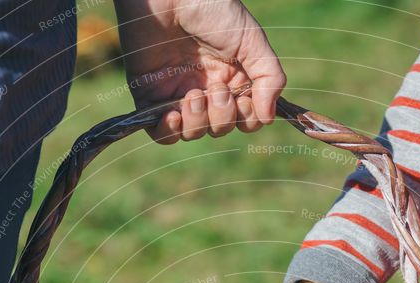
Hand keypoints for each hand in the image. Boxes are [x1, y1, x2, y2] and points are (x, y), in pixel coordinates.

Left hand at [114, 0, 285, 142]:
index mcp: (232, 78)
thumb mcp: (252, 40)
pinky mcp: (150, 96)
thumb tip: (269, 118)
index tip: (244, 100)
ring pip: (193, 133)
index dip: (248, 119)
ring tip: (194, 95)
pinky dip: (169, 132)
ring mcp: (178, 94)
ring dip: (198, 122)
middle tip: (216, 89)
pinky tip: (174, 116)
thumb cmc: (212, 7)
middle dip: (222, 116)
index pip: (246, 119)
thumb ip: (269, 78)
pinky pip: (160, 133)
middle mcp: (206, 89)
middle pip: (220, 129)